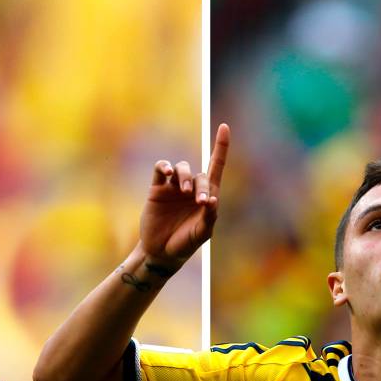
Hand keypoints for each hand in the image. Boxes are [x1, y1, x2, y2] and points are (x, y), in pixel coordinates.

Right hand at [140, 124, 228, 266]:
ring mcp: (173, 188)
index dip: (221, 147)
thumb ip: (209, 217)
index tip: (224, 127)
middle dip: (201, 186)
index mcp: (206, 196)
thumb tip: (213, 199)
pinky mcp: (157, 189)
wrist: (160, 253)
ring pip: (181, 168)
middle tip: (200, 202)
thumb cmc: (184, 244)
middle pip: (199, 175)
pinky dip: (164, 167)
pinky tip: (168, 173)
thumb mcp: (201, 234)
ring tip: (183, 191)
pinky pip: (161, 169)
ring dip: (184, 176)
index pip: (215, 167)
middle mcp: (190, 188)